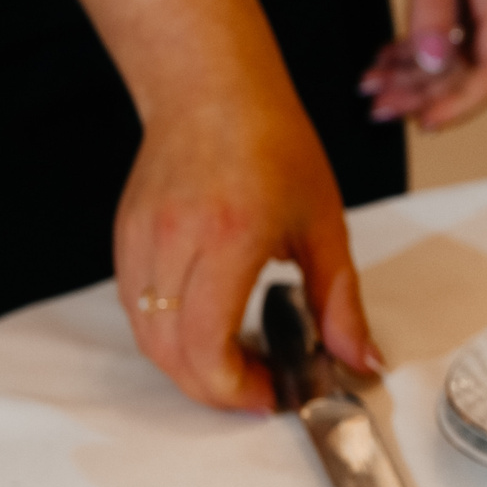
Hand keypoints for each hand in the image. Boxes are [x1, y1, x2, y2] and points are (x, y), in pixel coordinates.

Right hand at [112, 85, 383, 412]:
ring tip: (242, 364)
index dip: (235, 389)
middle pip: (171, 353)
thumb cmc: (272, 144)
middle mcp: (173, 242)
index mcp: (228, 239)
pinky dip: (170, 334)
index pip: (206, 346)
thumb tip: (361, 359)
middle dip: (215, 389)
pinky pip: (137, 307)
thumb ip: (341, 302)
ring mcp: (140, 240)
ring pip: (147, 336)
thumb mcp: (325, 226)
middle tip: (261, 390)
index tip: (273, 396)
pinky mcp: (125, 237)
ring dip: (190, 366)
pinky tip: (211, 330)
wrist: (211, 90)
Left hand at [371, 0, 486, 129]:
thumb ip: (430, 5)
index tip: (425, 123)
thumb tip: (430, 65)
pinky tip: (378, 59)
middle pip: (468, 65)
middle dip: (426, 93)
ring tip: (371, 90)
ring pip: (448, 52)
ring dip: (413, 76)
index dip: (464, 100)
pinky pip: (434, 30)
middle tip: (380, 109)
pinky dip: (408, 50)